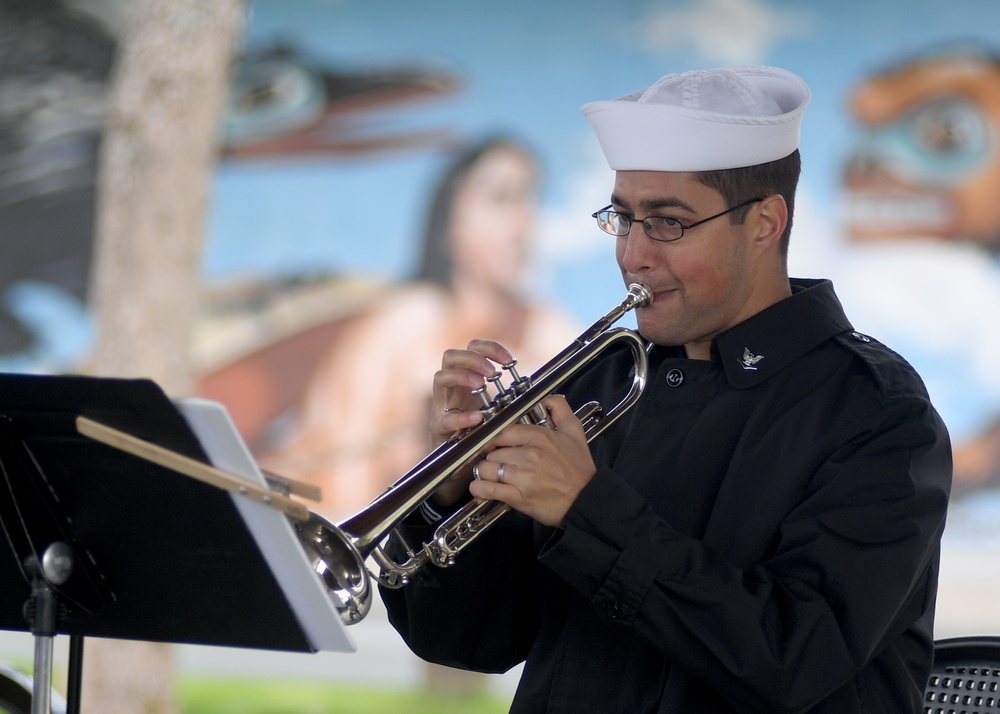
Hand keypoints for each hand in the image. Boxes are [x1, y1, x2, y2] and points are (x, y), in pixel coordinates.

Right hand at [428, 339, 513, 506]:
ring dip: (461, 376)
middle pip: (450, 356)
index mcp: (465, 379)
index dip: (488, 347)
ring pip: (440, 378)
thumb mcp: (493, 409)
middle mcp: (450, 389)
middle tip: (492, 371)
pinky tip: (477, 418)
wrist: (459, 464)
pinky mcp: (439, 429)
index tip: (508, 359)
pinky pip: (445, 419)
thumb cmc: (479, 432)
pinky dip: (461, 418)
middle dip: (472, 358)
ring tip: (479, 383)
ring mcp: (441, 407)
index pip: (470, 348)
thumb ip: (506, 396)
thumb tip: (532, 385)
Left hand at [468, 395, 595, 526]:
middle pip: (491, 450)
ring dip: (485, 472)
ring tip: (492, 475)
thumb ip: (559, 408)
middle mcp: (528, 455)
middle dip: (491, 455)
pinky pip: (487, 489)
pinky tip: (481, 488)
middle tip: (496, 460)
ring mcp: (522, 476)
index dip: (494, 436)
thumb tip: (545, 398)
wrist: (587, 499)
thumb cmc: (579, 468)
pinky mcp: (518, 497)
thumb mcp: (575, 431)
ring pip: (485, 468)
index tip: (494, 442)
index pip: (501, 430)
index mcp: (539, 437)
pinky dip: (480, 489)